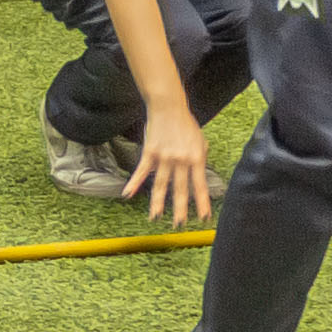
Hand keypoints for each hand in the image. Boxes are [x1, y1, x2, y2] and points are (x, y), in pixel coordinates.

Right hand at [131, 104, 218, 227]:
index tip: (204, 217)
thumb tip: (198, 175)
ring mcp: (164, 157)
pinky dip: (134, 183)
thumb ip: (199, 159)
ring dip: (158, 202)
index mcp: (196, 158)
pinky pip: (141, 171)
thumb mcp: (200, 141)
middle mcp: (181, 160)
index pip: (200, 185)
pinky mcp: (150, 152)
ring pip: (161, 184)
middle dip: (180, 208)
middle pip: (180, 188)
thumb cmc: (186, 124)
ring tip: (156, 218)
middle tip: (179, 224)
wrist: (169, 107)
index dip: (202, 202)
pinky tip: (127, 194)